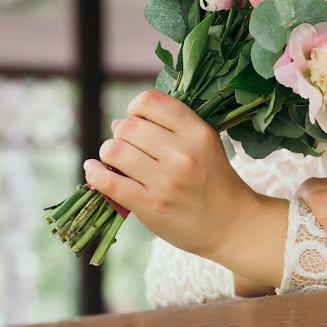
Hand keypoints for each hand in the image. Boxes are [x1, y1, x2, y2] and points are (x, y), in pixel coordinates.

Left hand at [83, 89, 265, 262]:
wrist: (233, 225)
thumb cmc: (215, 182)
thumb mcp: (206, 146)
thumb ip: (170, 129)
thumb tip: (118, 122)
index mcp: (198, 132)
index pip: (150, 102)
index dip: (136, 109)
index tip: (138, 122)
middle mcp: (183, 154)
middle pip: (127, 126)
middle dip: (121, 134)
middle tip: (128, 147)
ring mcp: (166, 181)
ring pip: (114, 150)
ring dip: (108, 154)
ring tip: (116, 162)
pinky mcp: (151, 206)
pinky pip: (108, 182)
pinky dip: (94, 173)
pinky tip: (94, 170)